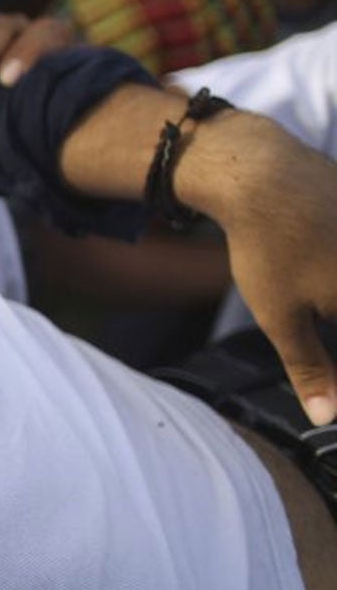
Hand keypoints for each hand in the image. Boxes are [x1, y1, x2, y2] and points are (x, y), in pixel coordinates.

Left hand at [189, 117, 336, 425]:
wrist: (260, 171)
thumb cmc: (268, 246)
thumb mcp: (282, 317)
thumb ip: (311, 368)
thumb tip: (327, 418)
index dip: (336, 371)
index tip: (322, 365)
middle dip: (331, 331)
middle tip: (312, 313)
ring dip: (328, 298)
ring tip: (312, 298)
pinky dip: (334, 271)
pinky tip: (321, 272)